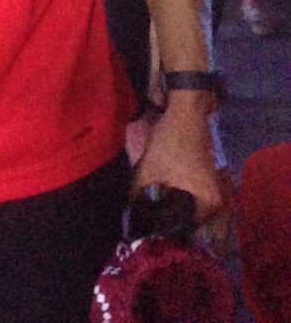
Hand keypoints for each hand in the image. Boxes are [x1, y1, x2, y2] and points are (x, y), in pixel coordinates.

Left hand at [132, 95, 225, 223]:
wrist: (186, 112)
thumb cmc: (172, 142)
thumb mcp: (149, 169)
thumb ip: (137, 193)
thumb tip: (126, 214)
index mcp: (209, 203)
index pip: (187, 228)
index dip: (166, 229)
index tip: (148, 230)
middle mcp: (217, 201)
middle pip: (189, 219)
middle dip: (168, 220)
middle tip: (146, 222)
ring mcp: (213, 189)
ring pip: (189, 207)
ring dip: (171, 207)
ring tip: (150, 210)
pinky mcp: (206, 180)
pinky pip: (190, 196)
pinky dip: (176, 197)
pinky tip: (160, 196)